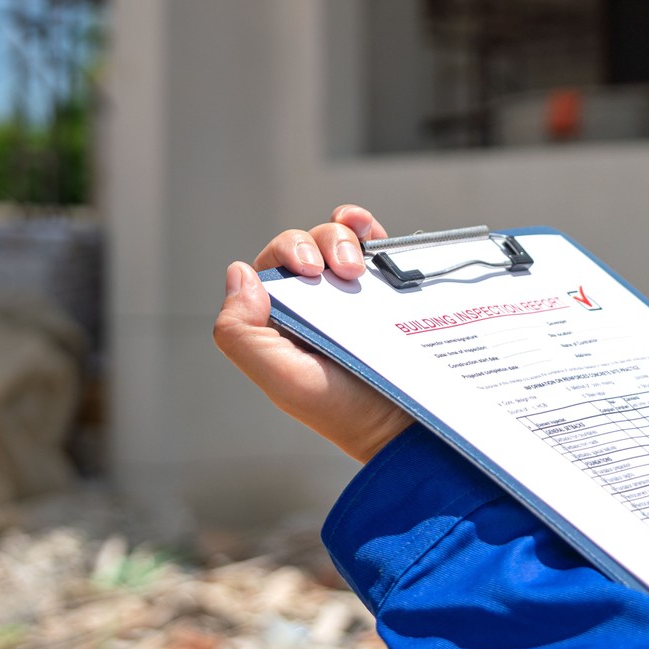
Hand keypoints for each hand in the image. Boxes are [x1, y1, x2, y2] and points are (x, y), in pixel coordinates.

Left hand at [211, 205, 413, 461]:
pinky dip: (366, 226)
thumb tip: (237, 274)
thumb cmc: (346, 410)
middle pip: (304, 246)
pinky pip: (372, 243)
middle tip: (340, 271)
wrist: (410, 422)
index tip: (309, 269)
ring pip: (335, 238)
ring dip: (342, 236)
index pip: (272, 267)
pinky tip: (368, 232)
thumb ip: (242, 333)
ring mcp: (352, 294)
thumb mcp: (282, 379)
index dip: (286, 254)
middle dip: (318, 244)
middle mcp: (314, 305)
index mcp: (283, 322)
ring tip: (357, 267)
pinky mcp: (388, 289)